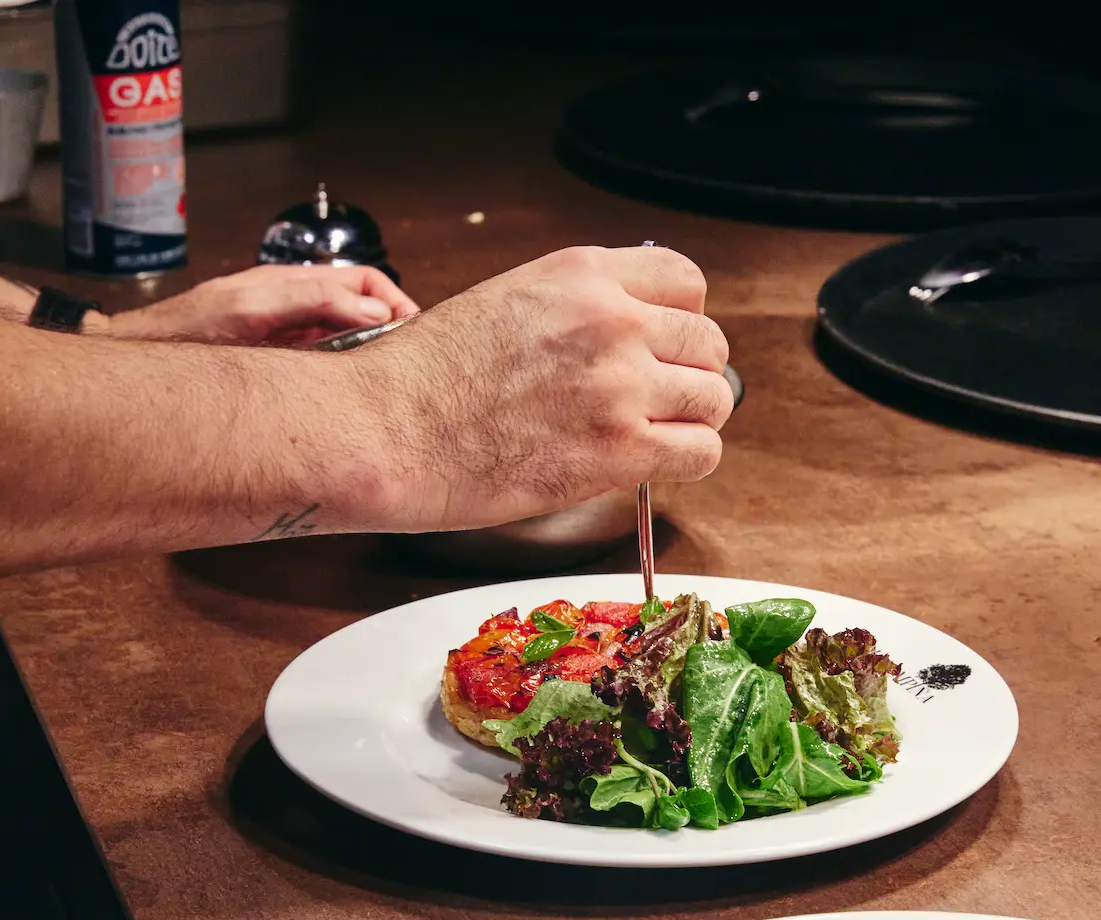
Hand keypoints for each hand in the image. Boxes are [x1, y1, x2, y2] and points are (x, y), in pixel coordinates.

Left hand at [96, 264, 417, 344]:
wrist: (136, 355)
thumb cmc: (182, 332)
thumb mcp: (248, 310)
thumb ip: (308, 304)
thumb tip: (369, 312)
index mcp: (287, 284)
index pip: (360, 282)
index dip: (393, 302)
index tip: (413, 330)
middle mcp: (289, 303)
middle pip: (357, 306)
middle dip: (388, 326)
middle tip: (408, 356)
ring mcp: (282, 330)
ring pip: (342, 333)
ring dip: (366, 348)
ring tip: (383, 372)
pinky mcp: (273, 355)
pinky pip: (320, 356)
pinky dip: (340, 366)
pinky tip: (344, 385)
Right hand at [337, 244, 732, 530]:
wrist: (385, 431)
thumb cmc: (424, 379)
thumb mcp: (507, 302)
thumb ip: (574, 310)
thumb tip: (622, 336)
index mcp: (582, 275)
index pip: (686, 282)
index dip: (680, 320)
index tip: (662, 346)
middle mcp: (611, 321)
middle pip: (708, 343)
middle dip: (688, 374)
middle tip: (655, 401)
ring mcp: (620, 385)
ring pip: (714, 399)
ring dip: (691, 420)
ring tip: (650, 435)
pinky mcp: (619, 450)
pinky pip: (701, 453)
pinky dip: (685, 462)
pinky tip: (649, 464)